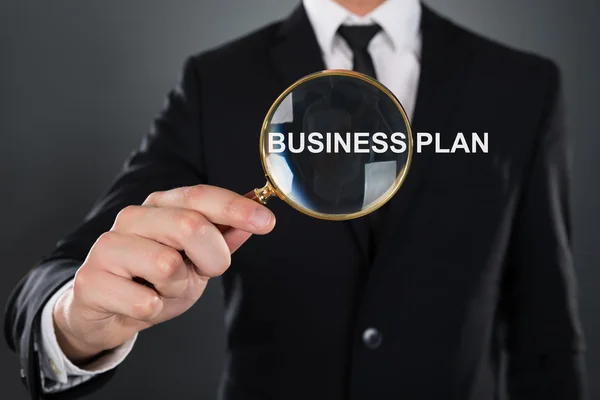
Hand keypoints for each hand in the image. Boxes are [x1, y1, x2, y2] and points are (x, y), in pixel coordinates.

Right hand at [52, 185, 274, 362]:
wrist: (107, 311)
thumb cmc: (154, 280)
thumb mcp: (197, 259)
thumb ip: (224, 238)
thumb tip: (256, 219)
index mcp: (161, 205)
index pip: (201, 196)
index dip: (236, 207)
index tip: (267, 221)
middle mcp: (134, 217)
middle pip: (190, 225)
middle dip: (212, 257)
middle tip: (201, 271)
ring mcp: (109, 245)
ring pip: (167, 265)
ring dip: (176, 288)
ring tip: (161, 289)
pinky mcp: (92, 279)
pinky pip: (145, 301)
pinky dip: (154, 310)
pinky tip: (139, 303)